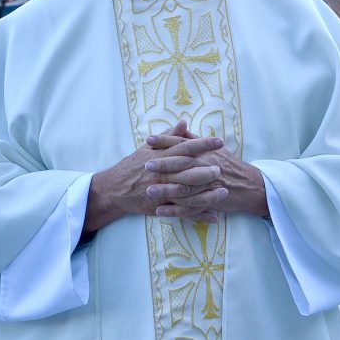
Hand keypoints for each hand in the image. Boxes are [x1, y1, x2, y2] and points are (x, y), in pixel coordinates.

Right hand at [84, 121, 224, 232]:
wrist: (115, 189)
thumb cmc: (134, 165)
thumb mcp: (149, 148)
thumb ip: (169, 136)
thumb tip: (184, 121)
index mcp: (162, 156)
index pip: (186, 147)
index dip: (203, 144)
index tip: (220, 141)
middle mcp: (163, 173)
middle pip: (187, 171)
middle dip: (206, 170)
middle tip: (221, 168)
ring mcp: (162, 191)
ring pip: (187, 193)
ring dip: (207, 194)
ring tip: (224, 192)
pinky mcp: (162, 207)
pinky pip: (183, 212)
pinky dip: (199, 216)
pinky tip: (215, 217)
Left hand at [146, 128, 268, 218]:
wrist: (250, 185)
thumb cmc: (230, 165)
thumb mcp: (215, 149)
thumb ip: (196, 140)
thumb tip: (181, 128)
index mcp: (205, 152)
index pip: (183, 144)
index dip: (165, 141)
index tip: (148, 139)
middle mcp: (206, 166)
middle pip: (181, 164)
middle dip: (163, 164)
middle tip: (146, 165)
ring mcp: (207, 184)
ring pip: (183, 187)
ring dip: (165, 189)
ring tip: (149, 191)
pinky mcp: (209, 200)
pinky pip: (189, 207)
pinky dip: (174, 210)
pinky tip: (160, 211)